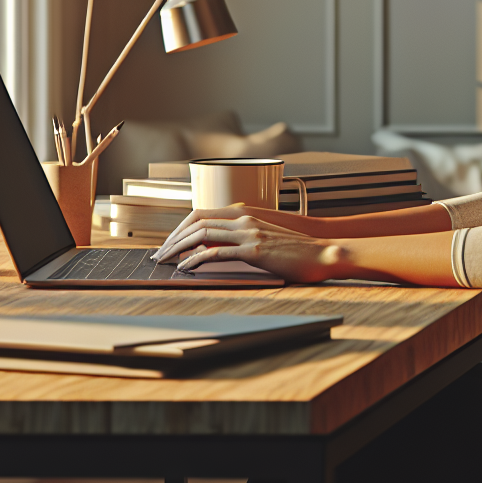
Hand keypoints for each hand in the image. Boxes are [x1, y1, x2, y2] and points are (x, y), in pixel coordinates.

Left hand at [152, 203, 312, 262]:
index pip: (201, 214)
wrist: (322, 252)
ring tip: (166, 261)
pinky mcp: (255, 250)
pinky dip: (196, 260)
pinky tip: (186, 268)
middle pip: (196, 222)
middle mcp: (244, 220)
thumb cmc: (296, 249)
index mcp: (245, 214)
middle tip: (159, 255)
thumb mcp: (265, 237)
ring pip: (202, 235)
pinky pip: (217, 253)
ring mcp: (249, 234)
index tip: (169, 243)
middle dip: (173, 238)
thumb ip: (242, 237)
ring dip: (179, 248)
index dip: (180, 228)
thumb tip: (217, 248)